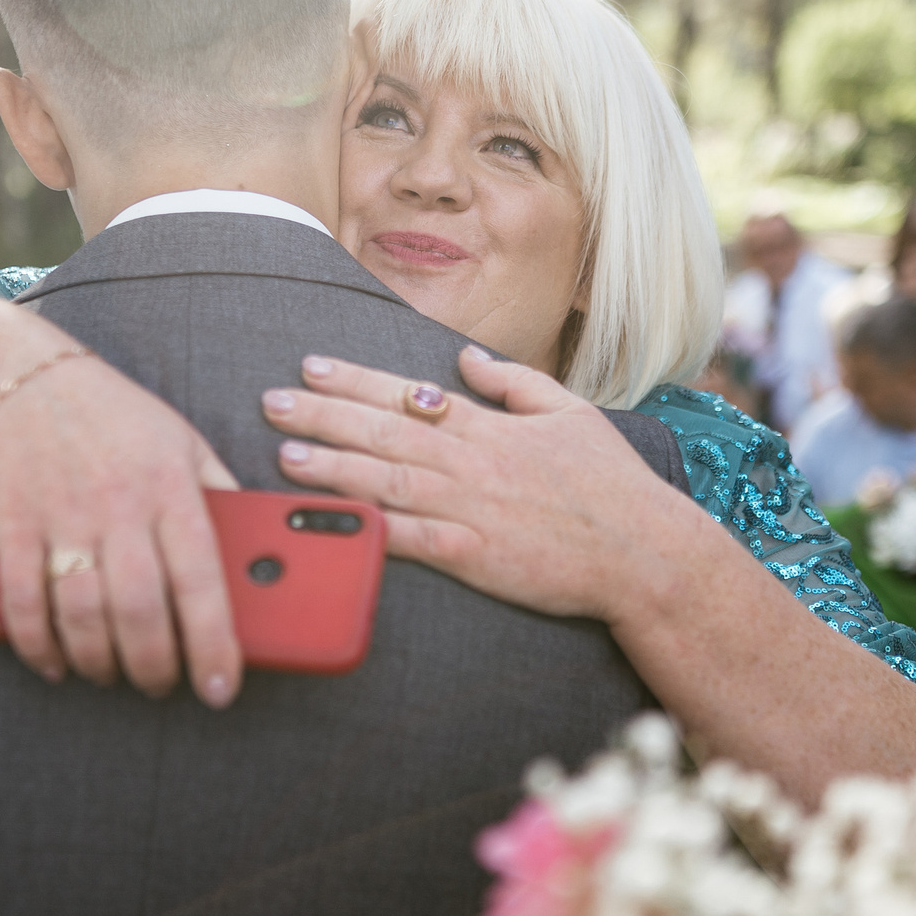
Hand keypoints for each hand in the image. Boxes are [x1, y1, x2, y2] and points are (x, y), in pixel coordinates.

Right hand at [0, 346, 242, 703]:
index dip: (214, 645)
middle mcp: (118, 503)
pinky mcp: (12, 523)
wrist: (24, 379)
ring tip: (114, 676)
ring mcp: (61, 515)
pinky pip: (22, 600)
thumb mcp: (185, 443)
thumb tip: (263, 555)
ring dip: (99, 662)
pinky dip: (37, 645)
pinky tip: (55, 665)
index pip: (202, 580)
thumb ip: (221, 497)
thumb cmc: (118, 419)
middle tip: (163, 687)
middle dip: (154, 666)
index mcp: (171, 487)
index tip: (222, 690)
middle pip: (139, 609)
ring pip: (81, 612)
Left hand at [261, 344, 698, 623]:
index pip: (407, 396)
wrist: (643, 551)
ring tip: (285, 454)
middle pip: (383, 432)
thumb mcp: (569, 412)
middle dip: (322, 415)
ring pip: (386, 482)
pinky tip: (331, 524)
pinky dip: (368, 532)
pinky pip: (409, 542)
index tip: (312, 366)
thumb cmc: (611, 484)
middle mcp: (471, 463)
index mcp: (489, 428)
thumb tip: (466, 359)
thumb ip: (513, 383)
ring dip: (331, 467)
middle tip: (272, 401)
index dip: (355, 380)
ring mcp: (470, 510)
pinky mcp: (474, 557)